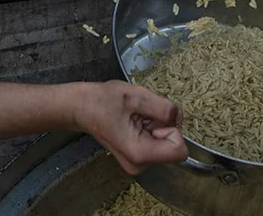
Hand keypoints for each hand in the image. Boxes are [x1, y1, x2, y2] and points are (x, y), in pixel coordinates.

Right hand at [73, 81, 187, 173]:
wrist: (83, 107)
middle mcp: (140, 165)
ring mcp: (137, 163)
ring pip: (165, 143)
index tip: (152, 118)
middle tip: (140, 114)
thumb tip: (178, 118)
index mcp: (140, 153)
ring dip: (155, 126)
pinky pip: (156, 143)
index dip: (171, 129)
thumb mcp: (137, 96)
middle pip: (172, 146)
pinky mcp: (136, 158)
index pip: (180, 150)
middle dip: (162, 125)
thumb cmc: (104, 101)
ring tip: (135, 116)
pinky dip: (149, 129)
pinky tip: (133, 121)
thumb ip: (163, 108)